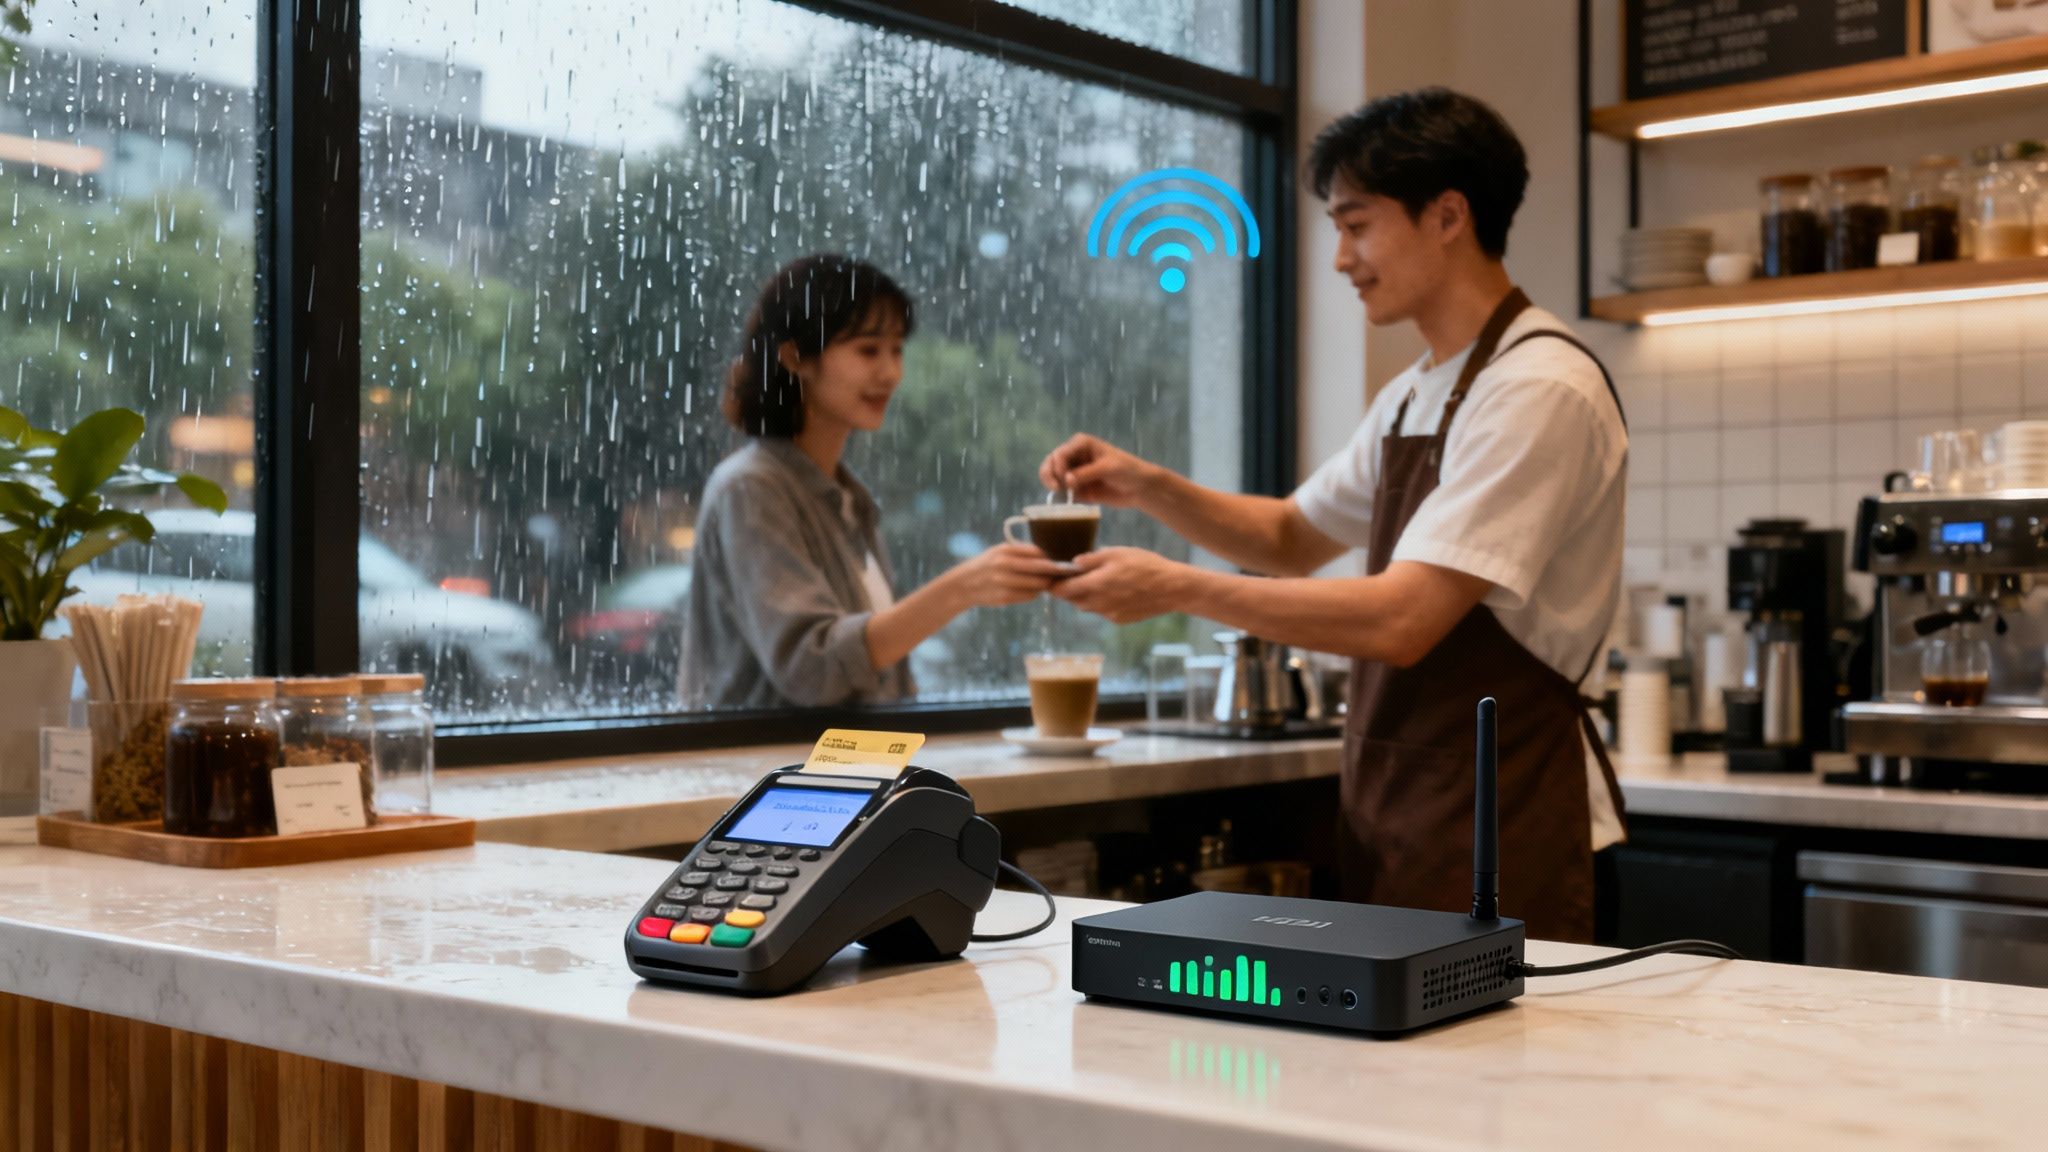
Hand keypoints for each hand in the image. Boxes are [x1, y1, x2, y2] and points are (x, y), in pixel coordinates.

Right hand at [946, 543, 1068, 608]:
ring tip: (1045, 582)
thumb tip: (1048, 556)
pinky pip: (1030, 596)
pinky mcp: (1004, 597)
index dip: (1051, 557)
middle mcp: (1004, 564)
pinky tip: (1032, 590)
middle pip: (1041, 568)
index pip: (1037, 552)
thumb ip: (1020, 552)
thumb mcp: (998, 551)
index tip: (1059, 560)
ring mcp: (1004, 582)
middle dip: (1053, 571)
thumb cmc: (987, 566)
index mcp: (1004, 550)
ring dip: (1044, 584)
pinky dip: (1035, 593)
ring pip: (1038, 584)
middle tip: (1061, 572)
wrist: (963, 585)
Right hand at [1038, 434, 1160, 507]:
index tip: (1065, 480)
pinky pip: (1062, 492)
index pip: (1060, 453)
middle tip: (1057, 488)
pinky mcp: (1076, 488)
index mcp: (1080, 444)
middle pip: (1051, 463)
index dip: (1058, 466)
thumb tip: (1066, 481)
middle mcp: (1074, 456)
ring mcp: (1074, 473)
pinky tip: (1066, 500)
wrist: (1140, 488)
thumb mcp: (1108, 468)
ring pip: (1052, 476)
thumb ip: (1086, 473)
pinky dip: (1060, 496)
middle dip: (1050, 474)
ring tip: (1061, 494)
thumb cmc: (1127, 470)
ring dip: (1052, 484)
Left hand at [1050, 547, 1192, 623]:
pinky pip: (1102, 611)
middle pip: (1072, 600)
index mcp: (1095, 585)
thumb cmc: (1145, 565)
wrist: (1172, 588)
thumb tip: (1073, 563)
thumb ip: (1091, 559)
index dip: (1054, 584)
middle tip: (1071, 576)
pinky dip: (1100, 602)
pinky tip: (1113, 590)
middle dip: (1068, 590)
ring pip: (1086, 607)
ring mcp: (1109, 614)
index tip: (1052, 576)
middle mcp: (1098, 604)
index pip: (1062, 590)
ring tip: (1093, 581)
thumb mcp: (1117, 553)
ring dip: (1084, 596)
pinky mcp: (1119, 620)